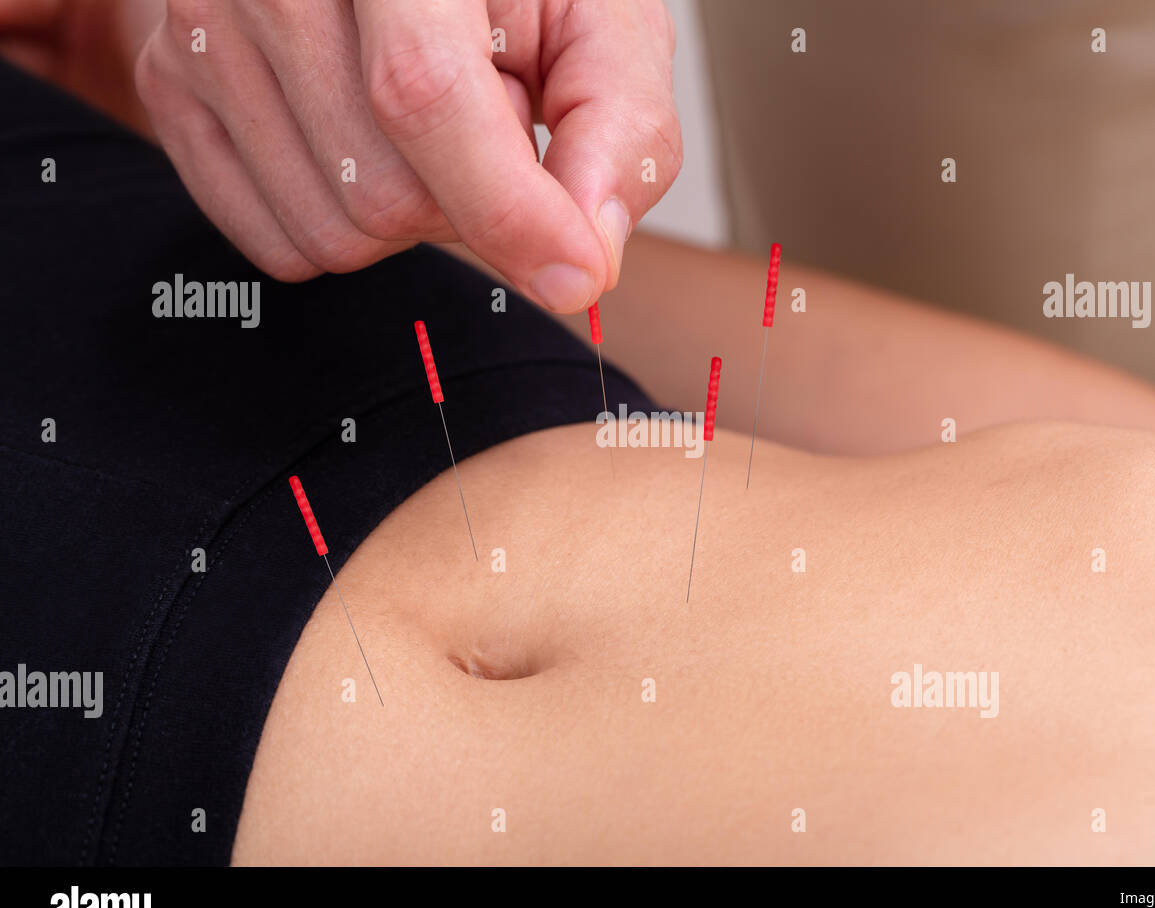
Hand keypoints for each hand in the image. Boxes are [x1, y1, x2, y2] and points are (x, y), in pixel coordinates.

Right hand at [133, 0, 681, 310]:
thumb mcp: (600, 16)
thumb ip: (619, 128)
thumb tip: (584, 259)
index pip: (424, 97)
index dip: (506, 208)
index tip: (573, 271)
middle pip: (382, 194)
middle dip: (468, 203)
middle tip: (491, 129)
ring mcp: (203, 31)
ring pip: (330, 232)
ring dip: (409, 219)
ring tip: (428, 132)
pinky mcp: (171, 87)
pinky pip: (275, 243)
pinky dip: (345, 227)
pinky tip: (371, 152)